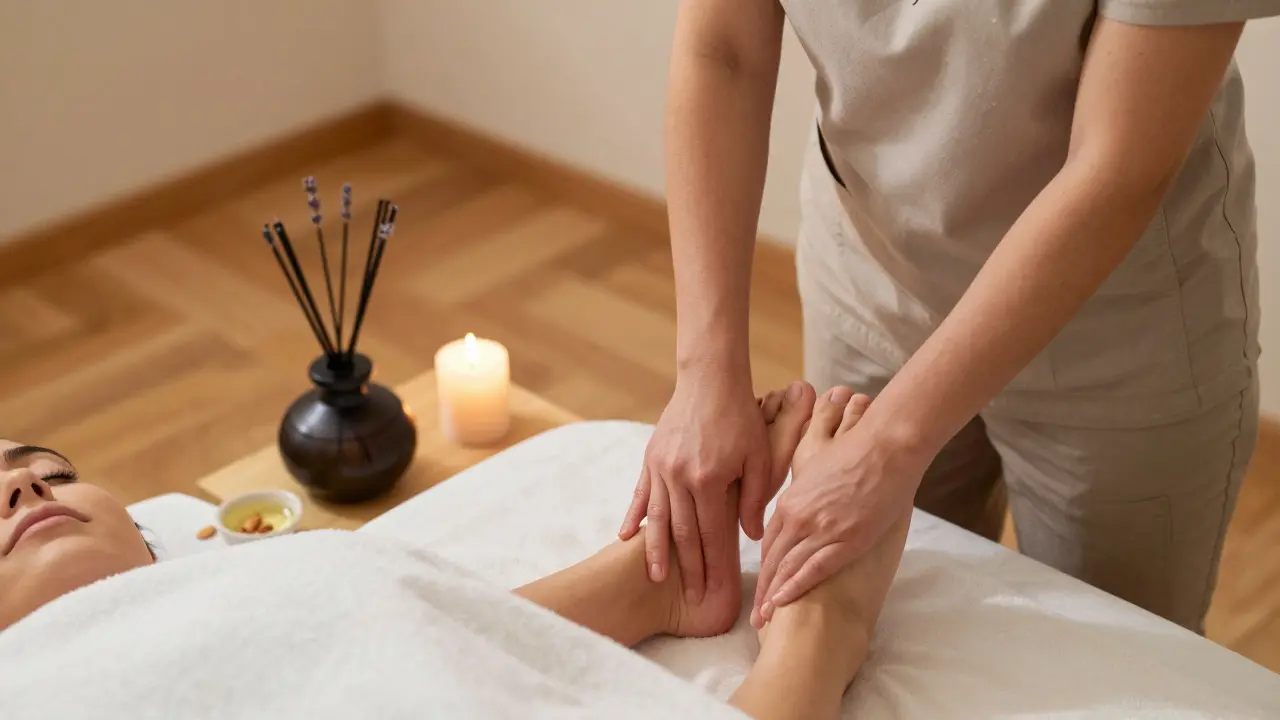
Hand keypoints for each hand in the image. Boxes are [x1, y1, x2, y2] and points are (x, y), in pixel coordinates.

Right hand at [618, 373, 781, 602]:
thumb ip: (754, 497)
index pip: (712, 532)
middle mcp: (680, 476)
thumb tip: (751, 537)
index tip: (715, 591)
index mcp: (710, 479)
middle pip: (683, 533)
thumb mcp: (759, 455)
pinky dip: (633, 517)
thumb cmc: (741, 416)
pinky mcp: (651, 458)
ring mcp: (661, 467)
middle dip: (688, 568)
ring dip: (657, 551)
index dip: (714, 564)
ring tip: (656, 578)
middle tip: (692, 597)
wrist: (710, 379)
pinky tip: (626, 538)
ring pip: (657, 518)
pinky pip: (641, 493)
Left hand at [753, 386, 929, 626]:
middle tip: (755, 617)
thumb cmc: (858, 454)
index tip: (759, 590)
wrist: (886, 445)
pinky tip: (782, 605)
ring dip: (773, 597)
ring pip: (787, 569)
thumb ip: (809, 497)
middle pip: (773, 560)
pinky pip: (813, 569)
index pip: (770, 544)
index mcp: (792, 501)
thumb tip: (809, 511)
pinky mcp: (845, 538)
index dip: (764, 570)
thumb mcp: (820, 474)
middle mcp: (799, 516)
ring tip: (764, 621)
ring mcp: (821, 527)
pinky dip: (795, 589)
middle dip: (762, 590)